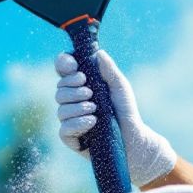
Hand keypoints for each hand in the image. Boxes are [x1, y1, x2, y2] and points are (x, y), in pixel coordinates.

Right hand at [55, 50, 175, 186]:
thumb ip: (108, 70)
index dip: (64, 65)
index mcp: (80, 85)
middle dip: (74, 89)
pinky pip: (64, 128)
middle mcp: (72, 102)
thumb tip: (98, 52)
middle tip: (90, 92)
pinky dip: (77, 123)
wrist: (133, 139)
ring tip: (95, 109)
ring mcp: (70, 120)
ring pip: (61, 109)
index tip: (75, 67)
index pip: (63, 70)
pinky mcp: (70, 138)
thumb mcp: (119, 87)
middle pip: (59, 89)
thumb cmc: (126, 112)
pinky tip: (92, 122)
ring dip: (78, 107)